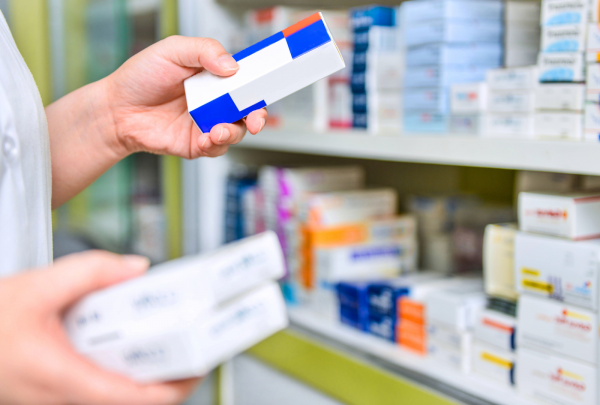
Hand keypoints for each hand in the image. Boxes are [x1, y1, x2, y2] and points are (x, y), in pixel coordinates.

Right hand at [0, 251, 199, 404]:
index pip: (138, 398)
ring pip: (117, 396)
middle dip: (169, 376)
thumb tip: (136, 269)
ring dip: (146, 374)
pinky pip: (99, 388)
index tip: (199, 365)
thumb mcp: (38, 286)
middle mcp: (63, 398)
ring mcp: (58, 398)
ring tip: (166, 341)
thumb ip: (92, 272)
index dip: (177, 385)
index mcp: (64, 379)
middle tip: (191, 347)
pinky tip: (126, 342)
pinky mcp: (55, 390)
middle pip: (134, 400)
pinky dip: (122, 369)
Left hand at [105, 36, 267, 158]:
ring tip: (217, 130)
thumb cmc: (140, 77)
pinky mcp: (196, 144)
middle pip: (249, 110)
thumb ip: (204, 50)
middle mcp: (214, 101)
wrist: (116, 109)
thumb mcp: (172, 50)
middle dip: (257, 117)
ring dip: (233, 133)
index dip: (259, 85)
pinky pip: (216, 149)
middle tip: (254, 120)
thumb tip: (232, 66)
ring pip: (235, 132)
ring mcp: (206, 123)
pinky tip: (203, 138)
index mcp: (213, 76)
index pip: (245, 80)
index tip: (266, 87)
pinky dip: (214, 145)